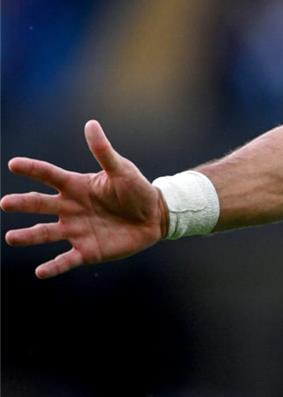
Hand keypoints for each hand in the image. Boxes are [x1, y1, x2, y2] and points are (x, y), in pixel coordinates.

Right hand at [2, 120, 165, 277]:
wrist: (154, 216)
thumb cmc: (136, 189)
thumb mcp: (122, 169)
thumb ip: (104, 151)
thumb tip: (91, 124)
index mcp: (77, 186)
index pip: (50, 176)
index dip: (33, 169)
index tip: (14, 164)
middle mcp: (70, 209)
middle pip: (41, 205)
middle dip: (23, 203)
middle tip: (4, 203)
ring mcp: (76, 231)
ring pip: (46, 234)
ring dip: (28, 236)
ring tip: (11, 238)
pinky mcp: (87, 251)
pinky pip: (66, 260)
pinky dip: (54, 267)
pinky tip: (40, 272)